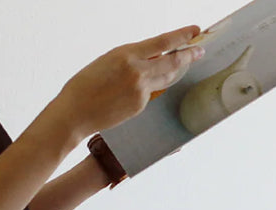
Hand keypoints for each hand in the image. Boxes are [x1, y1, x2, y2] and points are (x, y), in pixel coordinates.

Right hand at [52, 26, 204, 139]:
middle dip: (189, 55)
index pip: (163, 43)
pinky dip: (150, 87)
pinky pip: (151, 92)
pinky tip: (139, 87)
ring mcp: (141, 91)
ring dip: (174, 70)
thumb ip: (132, 58)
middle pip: (173, 62)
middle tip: (200, 50)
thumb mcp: (108, 60)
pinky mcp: (140, 106)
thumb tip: (154, 57)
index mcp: (127, 54)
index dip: (182, 36)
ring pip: (165, 78)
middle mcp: (138, 72)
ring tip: (182, 63)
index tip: (194, 31)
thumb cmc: (85, 84)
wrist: (75, 112)